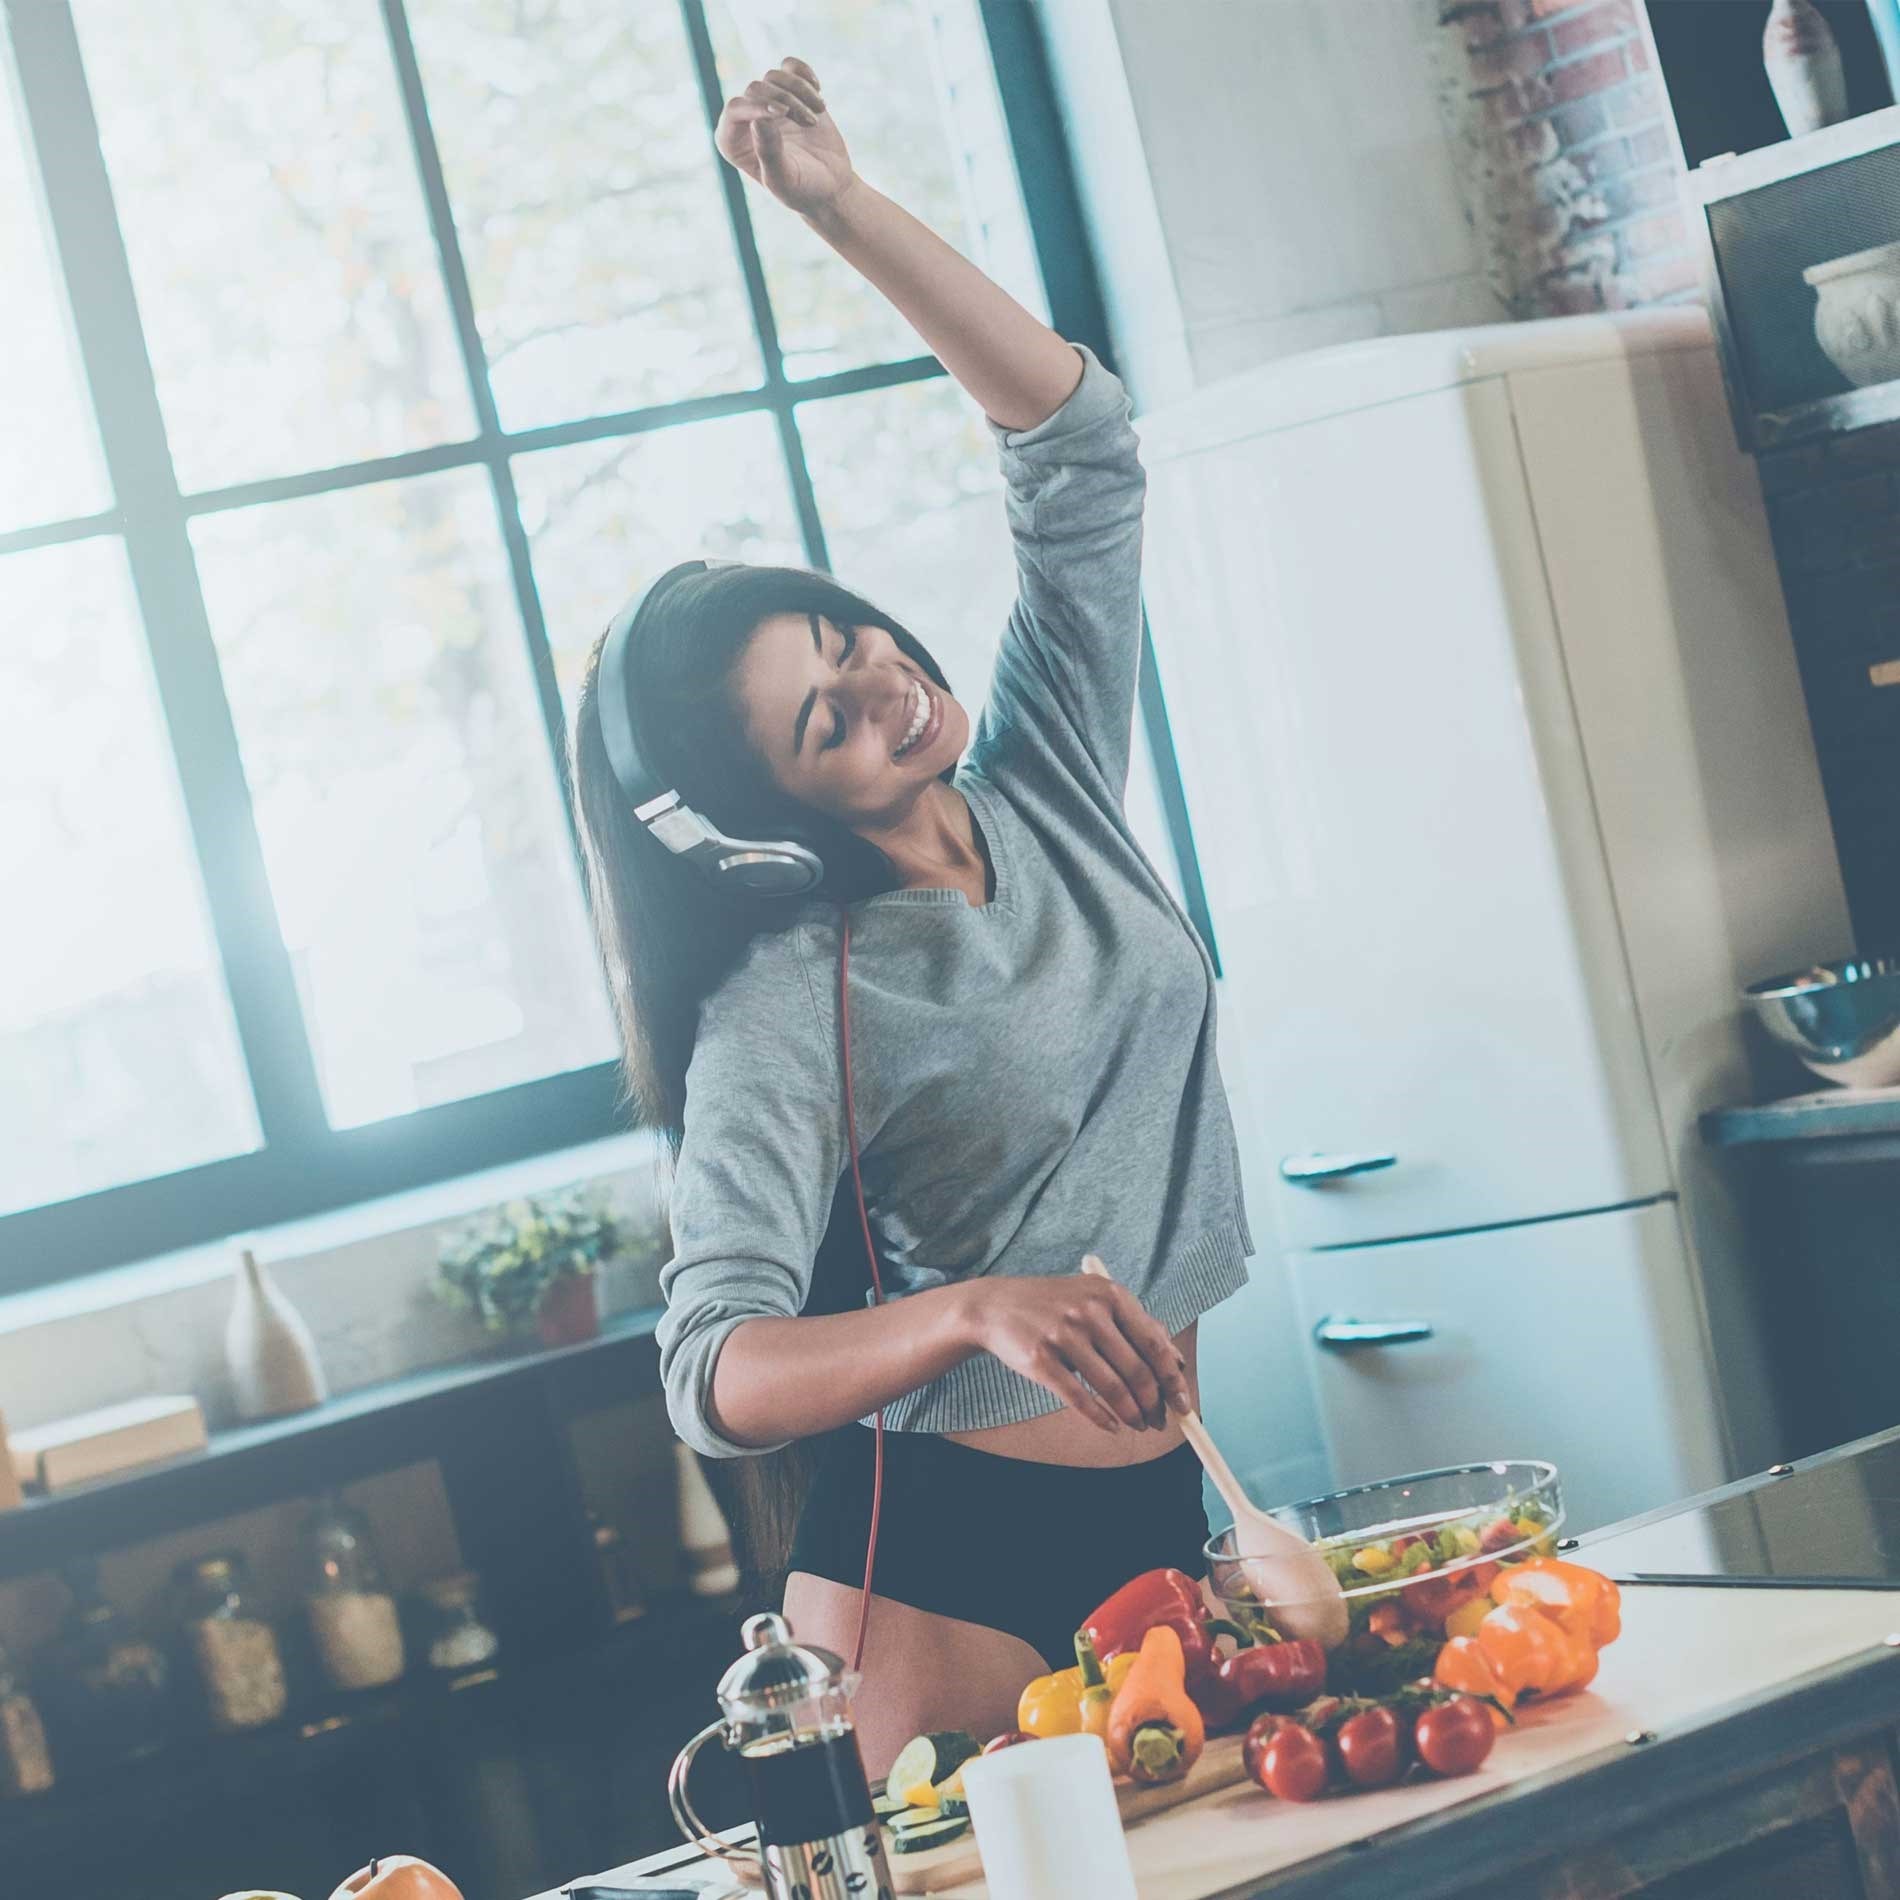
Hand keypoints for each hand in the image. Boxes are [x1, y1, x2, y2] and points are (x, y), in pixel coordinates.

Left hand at [714, 58, 854, 218]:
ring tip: (818, 115)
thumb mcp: (784, 180)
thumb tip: (758, 118)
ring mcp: (767, 103)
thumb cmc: (802, 190)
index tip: (784, 113)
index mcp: (732, 142)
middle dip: (786, 101)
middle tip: (810, 122)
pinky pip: (790, 66)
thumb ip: (769, 153)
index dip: (757, 104)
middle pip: (756, 89)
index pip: (735, 109)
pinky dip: (804, 73)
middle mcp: (745, 118)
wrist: (829, 186)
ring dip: (801, 91)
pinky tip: (818, 91)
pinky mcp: (789, 92)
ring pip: (775, 76)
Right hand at [962, 1263, 1191, 1433]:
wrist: (996, 1306)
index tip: (1184, 1404)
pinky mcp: (1040, 1359)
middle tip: (1159, 1423)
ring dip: (1130, 1414)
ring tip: (1138, 1426)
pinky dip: (1100, 1418)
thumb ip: (1137, 1324)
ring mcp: (1063, 1335)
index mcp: (1110, 1294)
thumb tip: (1176, 1362)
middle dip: (1153, 1404)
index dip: (1173, 1379)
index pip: (1154, 1344)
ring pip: (1111, 1387)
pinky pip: (1079, 1398)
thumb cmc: (1055, 1306)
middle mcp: (1088, 1311)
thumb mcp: (1096, 1300)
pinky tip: (1112, 1427)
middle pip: (1136, 1369)